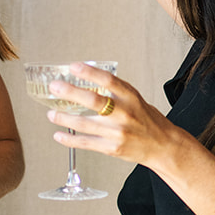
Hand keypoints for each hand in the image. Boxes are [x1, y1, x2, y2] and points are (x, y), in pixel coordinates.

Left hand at [45, 64, 174, 168]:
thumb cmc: (148, 121)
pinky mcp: (112, 148)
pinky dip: (69, 139)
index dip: (89, 72)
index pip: (108, 81)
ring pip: (84, 124)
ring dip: (64, 118)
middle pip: (93, 101)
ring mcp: (117, 133)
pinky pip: (85, 143)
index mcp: (131, 98)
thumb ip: (115, 91)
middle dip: (70, 93)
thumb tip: (89, 77)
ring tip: (52, 113)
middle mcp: (124, 114)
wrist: (162, 146)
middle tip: (55, 87)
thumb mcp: (136, 99)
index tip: (73, 67)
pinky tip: (58, 134)